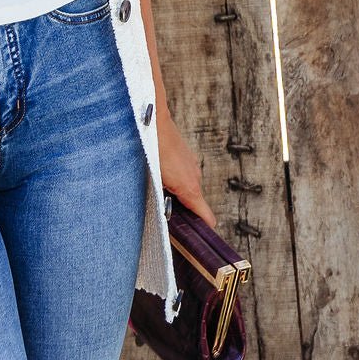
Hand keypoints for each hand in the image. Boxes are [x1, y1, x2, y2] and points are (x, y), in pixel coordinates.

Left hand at [155, 108, 216, 228]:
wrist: (154, 123)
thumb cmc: (152, 151)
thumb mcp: (155, 181)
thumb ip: (163, 199)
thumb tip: (165, 212)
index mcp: (190, 188)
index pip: (206, 216)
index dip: (204, 227)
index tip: (199, 236)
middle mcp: (195, 177)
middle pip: (193, 203)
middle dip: (180, 207)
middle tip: (161, 206)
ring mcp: (193, 166)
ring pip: (187, 187)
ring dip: (175, 190)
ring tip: (156, 185)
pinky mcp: (187, 157)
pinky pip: (184, 174)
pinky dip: (174, 177)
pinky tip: (159, 171)